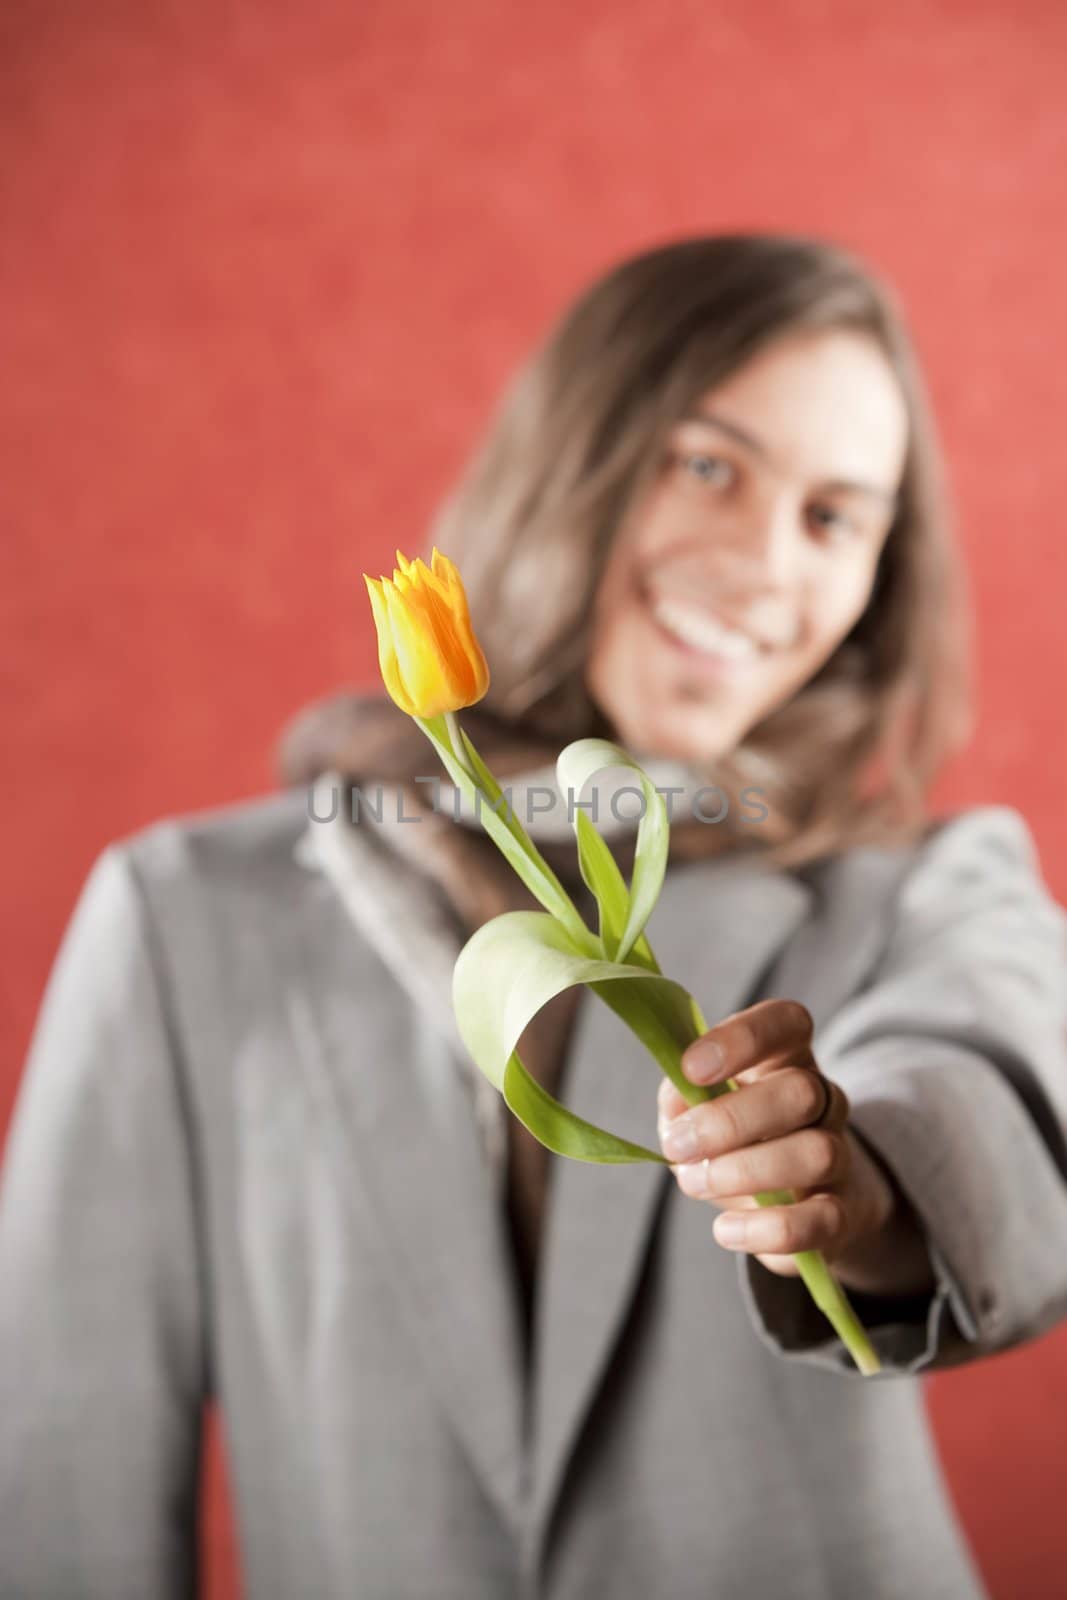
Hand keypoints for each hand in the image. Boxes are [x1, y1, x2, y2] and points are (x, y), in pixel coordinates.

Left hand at [657, 999, 915, 1287]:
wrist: (798, 1202)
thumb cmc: (735, 1140)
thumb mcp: (701, 1109)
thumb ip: (681, 1099)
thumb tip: (677, 1105)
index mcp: (786, 1058)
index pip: (787, 1022)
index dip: (741, 1038)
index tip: (690, 1068)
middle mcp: (823, 1099)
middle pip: (801, 1091)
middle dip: (730, 1120)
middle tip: (678, 1146)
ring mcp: (839, 1156)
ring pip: (815, 1153)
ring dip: (744, 1172)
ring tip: (695, 1182)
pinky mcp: (843, 1215)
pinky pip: (819, 1221)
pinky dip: (765, 1229)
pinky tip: (725, 1230)